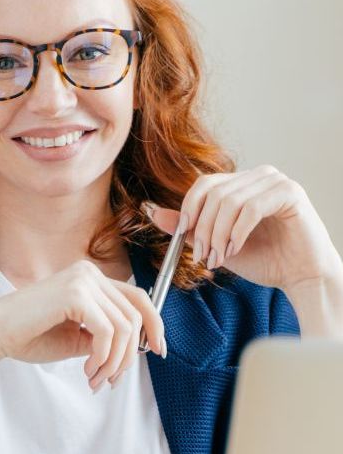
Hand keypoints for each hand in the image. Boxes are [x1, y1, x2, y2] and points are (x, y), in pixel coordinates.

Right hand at [0, 259, 164, 391]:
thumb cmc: (30, 336)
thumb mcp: (77, 337)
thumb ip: (105, 337)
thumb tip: (136, 348)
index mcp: (90, 278)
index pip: (137, 297)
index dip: (154, 324)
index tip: (158, 350)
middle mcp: (88, 273)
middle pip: (135, 315)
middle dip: (129, 355)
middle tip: (111, 380)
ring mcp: (82, 280)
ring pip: (124, 327)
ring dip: (114, 362)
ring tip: (96, 379)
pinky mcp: (74, 294)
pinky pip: (108, 332)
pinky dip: (103, 357)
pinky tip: (88, 370)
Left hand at [144, 164, 341, 290]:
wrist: (300, 277)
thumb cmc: (264, 260)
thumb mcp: (216, 244)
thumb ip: (189, 228)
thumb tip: (152, 213)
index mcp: (241, 183)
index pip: (204, 184)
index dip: (189, 209)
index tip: (183, 236)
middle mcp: (258, 176)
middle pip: (213, 192)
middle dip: (202, 228)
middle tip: (203, 257)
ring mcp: (275, 181)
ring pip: (229, 201)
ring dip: (218, 235)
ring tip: (220, 258)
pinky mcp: (290, 192)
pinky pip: (251, 208)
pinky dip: (237, 232)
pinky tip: (236, 249)